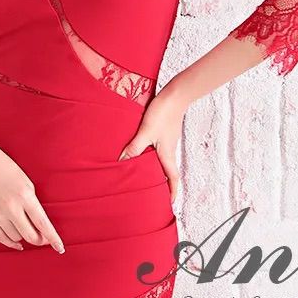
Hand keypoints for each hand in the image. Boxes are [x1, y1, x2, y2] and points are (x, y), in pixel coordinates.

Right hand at [0, 139, 65, 253]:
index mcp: (25, 196)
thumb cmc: (8, 170)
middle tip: (44, 239)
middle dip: (40, 240)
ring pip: (16, 237)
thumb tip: (40, 227)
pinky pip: (0, 237)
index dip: (52, 238)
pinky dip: (10, 243)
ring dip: (24, 237)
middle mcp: (11, 207)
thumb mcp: (27, 184)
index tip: (60, 248)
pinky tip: (17, 244)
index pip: (43, 224)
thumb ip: (33, 205)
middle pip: (30, 236)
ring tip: (27, 231)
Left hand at [118, 88, 186, 202]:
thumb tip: (122, 161)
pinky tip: (143, 154)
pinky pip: (160, 150)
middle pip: (168, 171)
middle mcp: (169, 150)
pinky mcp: (164, 132)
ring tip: (146, 177)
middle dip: (164, 184)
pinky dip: (153, 157)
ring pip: (163, 160)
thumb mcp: (146, 131)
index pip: (172, 178)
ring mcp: (168, 141)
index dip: (172, 191)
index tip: (170, 203)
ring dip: (158, 170)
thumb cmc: (163, 113)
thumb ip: (134, 147)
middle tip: (155, 194)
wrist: (175, 95)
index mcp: (167, 154)